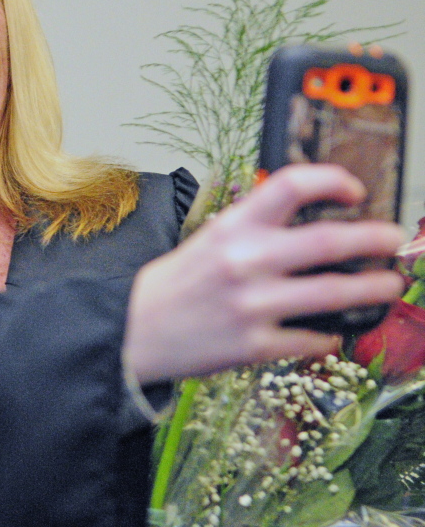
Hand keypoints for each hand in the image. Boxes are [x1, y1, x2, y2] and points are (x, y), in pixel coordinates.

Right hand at [125, 164, 405, 383]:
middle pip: (329, 241)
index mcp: (232, 228)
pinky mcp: (255, 345)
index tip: (354, 190)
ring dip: (374, 288)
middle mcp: (245, 261)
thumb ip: (255, 230)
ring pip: (334, 292)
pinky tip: (333, 330)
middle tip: (392, 241)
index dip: (332, 181)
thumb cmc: (174, 285)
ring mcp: (252, 305)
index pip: (290, 186)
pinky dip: (331, 335)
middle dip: (374, 239)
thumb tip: (311, 227)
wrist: (134, 329)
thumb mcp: (209, 240)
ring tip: (388, 285)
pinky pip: (312, 338)